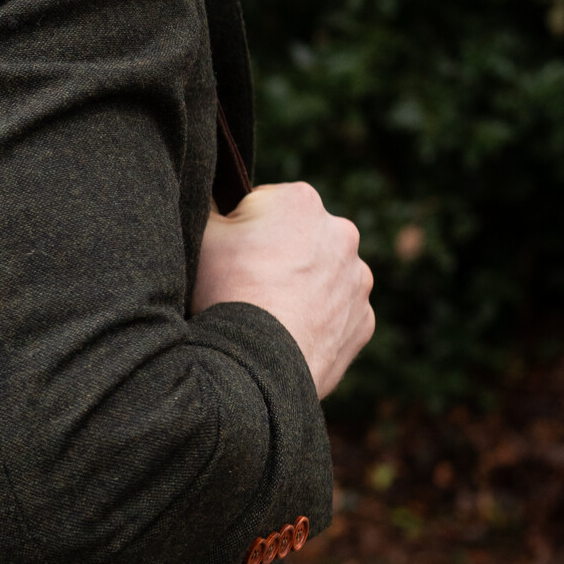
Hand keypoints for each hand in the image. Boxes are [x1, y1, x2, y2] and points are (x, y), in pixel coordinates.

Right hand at [193, 183, 374, 397]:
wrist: (257, 363)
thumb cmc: (226, 290)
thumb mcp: (199, 235)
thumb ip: (208, 208)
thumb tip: (212, 200)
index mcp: (300, 200)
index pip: (263, 205)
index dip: (239, 231)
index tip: (228, 256)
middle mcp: (341, 232)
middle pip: (299, 239)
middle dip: (277, 256)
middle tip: (244, 286)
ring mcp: (358, 279)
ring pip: (322, 276)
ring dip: (300, 288)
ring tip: (266, 314)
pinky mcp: (363, 320)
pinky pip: (336, 314)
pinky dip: (316, 322)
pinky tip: (287, 335)